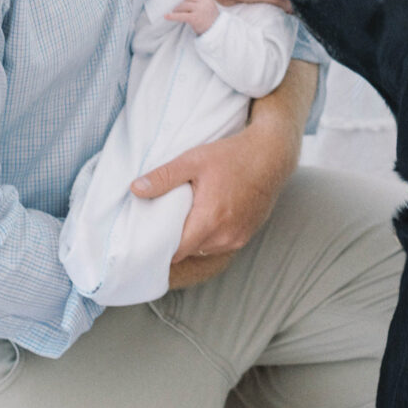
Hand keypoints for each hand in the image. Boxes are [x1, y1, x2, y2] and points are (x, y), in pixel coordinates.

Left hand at [131, 118, 297, 280]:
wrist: (272, 155)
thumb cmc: (233, 155)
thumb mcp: (193, 160)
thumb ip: (164, 177)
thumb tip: (135, 189)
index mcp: (209, 220)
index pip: (176, 252)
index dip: (161, 245)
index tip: (151, 235)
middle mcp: (225, 236)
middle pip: (189, 251)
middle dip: (176, 240)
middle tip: (166, 220)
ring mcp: (238, 238)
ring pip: (205, 249)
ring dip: (194, 239)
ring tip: (188, 216)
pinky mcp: (247, 235)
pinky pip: (221, 244)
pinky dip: (210, 236)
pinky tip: (207, 216)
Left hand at [166, 0, 219, 35]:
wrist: (215, 31)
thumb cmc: (210, 18)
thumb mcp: (210, 5)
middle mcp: (204, 2)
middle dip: (183, 2)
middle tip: (179, 7)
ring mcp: (199, 10)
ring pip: (183, 5)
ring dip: (177, 9)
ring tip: (175, 12)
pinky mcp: (194, 18)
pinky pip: (181, 16)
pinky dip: (172, 16)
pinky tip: (166, 16)